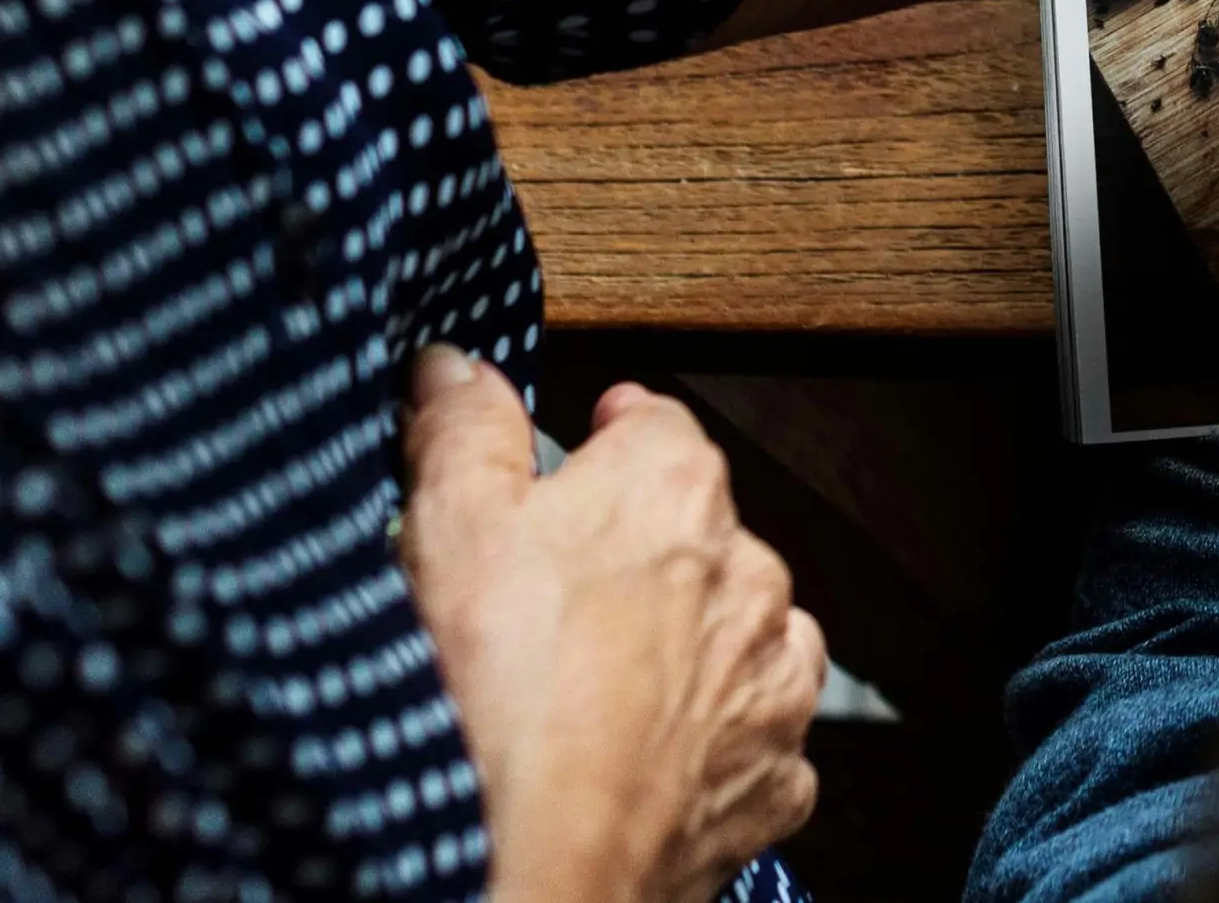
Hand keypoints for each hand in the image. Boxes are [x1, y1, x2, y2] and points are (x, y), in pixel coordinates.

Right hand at [401, 351, 823, 902]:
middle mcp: (750, 572)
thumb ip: (461, 431)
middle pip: (695, 537)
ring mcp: (770, 682)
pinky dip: (707, 753)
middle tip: (550, 607)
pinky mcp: (772, 782)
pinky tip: (640, 771)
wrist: (526, 867)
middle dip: (636, 559)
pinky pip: (750, 746)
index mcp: (676, 488)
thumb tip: (454, 367)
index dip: (606, 438)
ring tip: (592, 699)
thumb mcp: (446, 529)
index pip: (653, 425)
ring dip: (684, 656)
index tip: (578, 451)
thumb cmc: (485, 695)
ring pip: (736, 640)